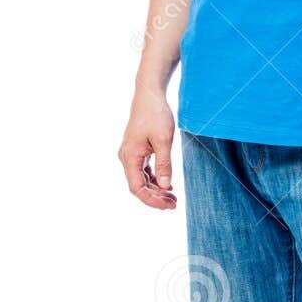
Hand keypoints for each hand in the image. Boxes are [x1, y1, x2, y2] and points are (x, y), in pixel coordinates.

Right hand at [118, 86, 177, 209]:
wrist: (149, 95)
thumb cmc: (156, 115)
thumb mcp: (164, 141)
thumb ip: (165, 165)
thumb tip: (166, 186)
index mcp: (130, 156)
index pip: (137, 187)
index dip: (151, 200)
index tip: (167, 206)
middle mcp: (127, 157)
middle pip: (139, 186)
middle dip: (156, 197)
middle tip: (174, 204)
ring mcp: (131, 155)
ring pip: (142, 180)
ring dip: (156, 189)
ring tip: (173, 197)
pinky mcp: (137, 151)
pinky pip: (144, 171)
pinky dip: (155, 179)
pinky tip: (168, 185)